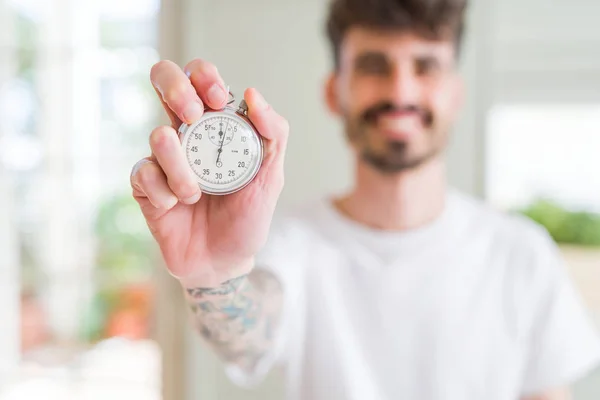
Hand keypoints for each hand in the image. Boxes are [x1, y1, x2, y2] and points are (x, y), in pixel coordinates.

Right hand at [130, 59, 288, 286]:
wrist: (224, 261)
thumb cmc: (248, 217)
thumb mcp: (271, 177)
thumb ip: (274, 134)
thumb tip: (252, 94)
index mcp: (216, 126)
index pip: (199, 77)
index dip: (203, 76)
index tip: (217, 99)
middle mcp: (187, 134)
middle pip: (163, 79)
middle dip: (175, 88)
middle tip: (193, 116)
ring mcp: (163, 158)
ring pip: (159, 136)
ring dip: (182, 169)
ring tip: (195, 195)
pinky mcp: (145, 184)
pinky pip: (144, 173)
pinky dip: (164, 193)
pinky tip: (175, 207)